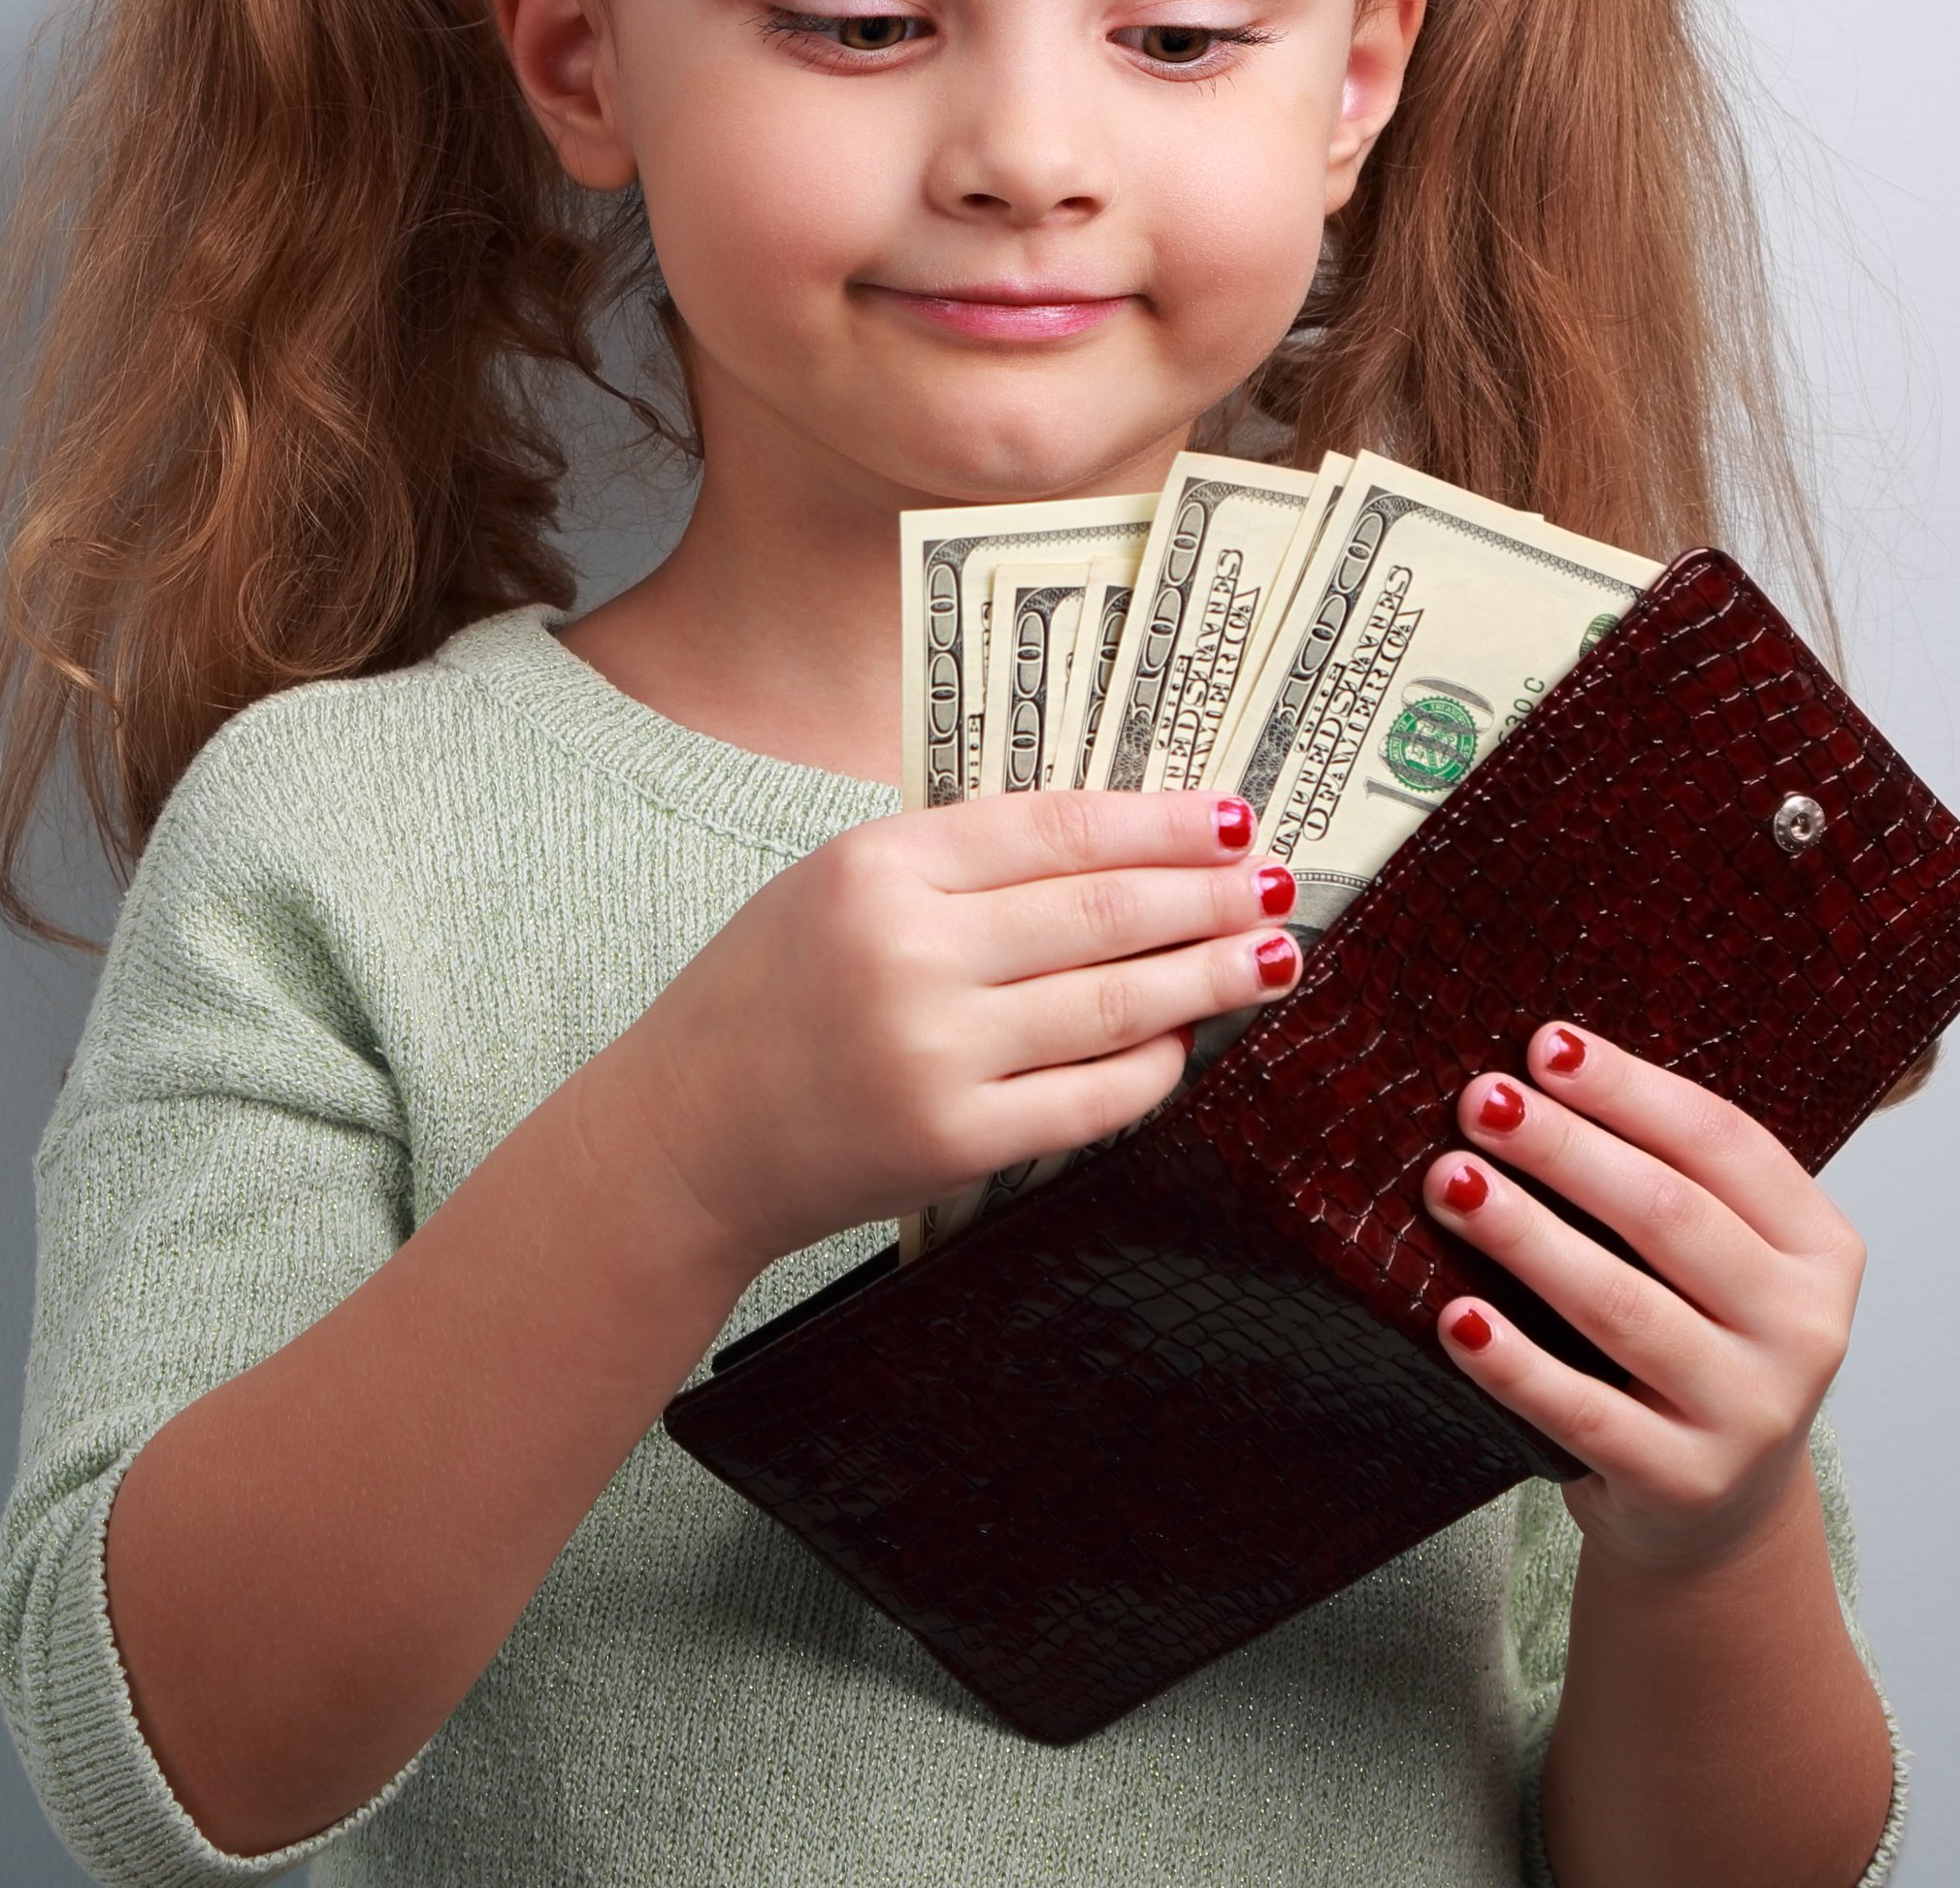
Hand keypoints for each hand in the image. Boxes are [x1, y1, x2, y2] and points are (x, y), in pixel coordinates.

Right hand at [608, 790, 1300, 1272]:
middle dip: (1208, 895)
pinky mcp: (954, 1141)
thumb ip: (955, 862)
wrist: (683, 1139)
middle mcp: (910, 953)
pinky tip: (1188, 1041)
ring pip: (1115, 1002)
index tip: (1229, 817)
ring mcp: (935, 1053)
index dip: (1158, 822)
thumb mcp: (834, 885)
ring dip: (1210, 977)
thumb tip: (1115, 845)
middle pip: (1103, 911)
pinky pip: (1090, 1098)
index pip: (1056, 828)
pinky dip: (1152, 1067)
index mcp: (877, 866)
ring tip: (1272, 956)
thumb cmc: (764, 998)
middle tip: (1277, 884)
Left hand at [1419, 1023, 1864, 1577]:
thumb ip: (1670, 1181)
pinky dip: (1515, 1364)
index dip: (1631, 1090)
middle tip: (1480, 1102)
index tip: (1544, 1046)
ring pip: (1623, 1307)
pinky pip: (1583, 1413)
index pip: (1725, 1145)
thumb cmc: (1697, 1347)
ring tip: (1451, 1184)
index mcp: (1821, 1249)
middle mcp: (1804, 1329)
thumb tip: (1540, 1074)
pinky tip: (1457, 1320)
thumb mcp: (1723, 1262)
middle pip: (1670, 1214)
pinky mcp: (1685, 1481)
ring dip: (1527, 1237)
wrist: (1718, 1512)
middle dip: (1565, 1149)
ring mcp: (1750, 1412)